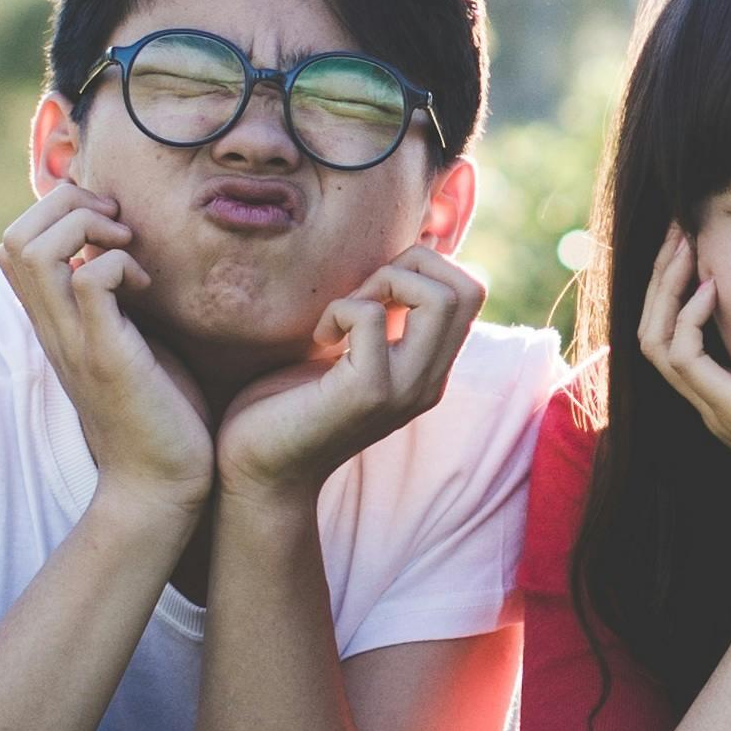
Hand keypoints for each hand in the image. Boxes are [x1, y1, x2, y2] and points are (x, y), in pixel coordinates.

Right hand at [0, 183, 215, 514]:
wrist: (161, 485)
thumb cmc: (157, 411)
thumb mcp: (130, 339)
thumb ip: (116, 299)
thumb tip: (126, 252)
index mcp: (54, 320)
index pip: (14, 242)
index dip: (58, 212)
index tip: (111, 226)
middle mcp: (52, 327)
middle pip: (14, 235)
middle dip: (68, 205)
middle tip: (118, 225)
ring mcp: (73, 340)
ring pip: (34, 249)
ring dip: (85, 226)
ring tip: (127, 245)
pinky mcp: (104, 355)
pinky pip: (86, 280)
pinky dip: (118, 262)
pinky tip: (147, 286)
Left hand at [216, 242, 485, 504]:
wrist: (258, 470)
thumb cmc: (289, 404)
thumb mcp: (350, 353)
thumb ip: (379, 317)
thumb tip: (393, 260)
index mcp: (429, 370)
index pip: (472, 292)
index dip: (426, 267)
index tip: (375, 288)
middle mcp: (429, 382)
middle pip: (469, 288)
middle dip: (411, 266)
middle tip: (362, 293)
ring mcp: (404, 389)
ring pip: (438, 297)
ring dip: (382, 283)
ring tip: (343, 314)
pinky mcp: (368, 392)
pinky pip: (372, 316)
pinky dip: (342, 309)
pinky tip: (320, 338)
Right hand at [638, 224, 730, 526]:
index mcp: (730, 398)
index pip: (679, 335)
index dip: (679, 289)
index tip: (700, 245)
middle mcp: (712, 401)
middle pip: (654, 330)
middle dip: (662, 276)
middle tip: (679, 228)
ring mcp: (713, 406)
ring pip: (654, 338)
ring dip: (665, 286)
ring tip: (685, 243)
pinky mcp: (726, 408)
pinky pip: (681, 354)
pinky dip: (688, 315)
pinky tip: (713, 285)